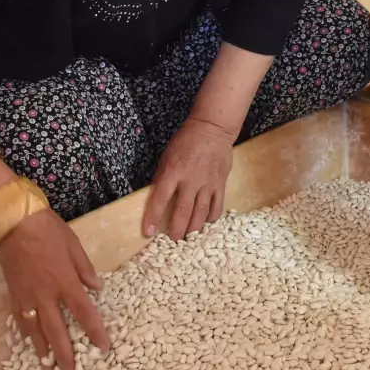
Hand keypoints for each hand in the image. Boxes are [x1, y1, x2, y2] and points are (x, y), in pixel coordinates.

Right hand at [0, 209, 109, 369]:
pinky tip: (32, 345)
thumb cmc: (48, 230)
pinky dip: (27, 335)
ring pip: (35, 331)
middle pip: (57, 332)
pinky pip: (21, 320)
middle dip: (65, 356)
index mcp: (65, 281)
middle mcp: (46, 294)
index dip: (94, 331)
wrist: (14, 223)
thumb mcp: (74, 245)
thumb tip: (97, 288)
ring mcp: (27, 296)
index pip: (83, 312)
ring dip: (43, 353)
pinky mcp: (13, 294)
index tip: (103, 347)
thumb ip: (85, 269)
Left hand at [143, 118, 232, 239]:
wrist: (212, 129)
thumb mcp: (166, 157)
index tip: (149, 232)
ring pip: (201, 213)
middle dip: (176, 229)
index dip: (153, 217)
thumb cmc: (185, 141)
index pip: (160, 199)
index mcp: (173, 172)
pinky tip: (206, 222)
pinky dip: (211, 217)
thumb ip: (163, 177)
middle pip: (182, 211)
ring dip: (193, 228)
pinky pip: (217, 206)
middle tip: (173, 240)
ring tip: (188, 236)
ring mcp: (207, 183)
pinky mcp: (220, 183)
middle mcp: (190, 180)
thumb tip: (158, 197)